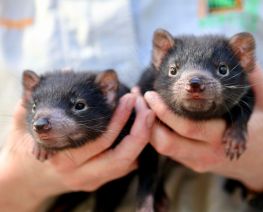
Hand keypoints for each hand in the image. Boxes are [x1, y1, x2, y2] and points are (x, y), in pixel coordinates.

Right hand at [0, 93, 154, 211]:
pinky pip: (123, 168)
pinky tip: (139, 130)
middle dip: (139, 128)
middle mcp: (78, 173)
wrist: (23, 179)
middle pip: (120, 155)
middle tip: (144, 104)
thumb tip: (66, 71)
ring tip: (146, 113)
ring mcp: (89, 180)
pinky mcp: (96, 181)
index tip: (130, 97)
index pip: (98, 139)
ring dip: (141, 138)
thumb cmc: (22, 146)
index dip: (117, 118)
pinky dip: (135, 149)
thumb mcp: (22, 121)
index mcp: (61, 157)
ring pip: (126, 164)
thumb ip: (38, 97)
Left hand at [145, 64, 262, 191]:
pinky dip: (154, 132)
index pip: (188, 127)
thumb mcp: (261, 98)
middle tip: (139, 97)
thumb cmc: (262, 120)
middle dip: (148, 119)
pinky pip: (167, 149)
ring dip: (147, 126)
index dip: (164, 112)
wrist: (262, 155)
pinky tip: (150, 115)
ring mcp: (198, 160)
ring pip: (163, 148)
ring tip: (141, 104)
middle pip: (168, 142)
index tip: (149, 94)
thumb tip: (241, 43)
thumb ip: (251, 75)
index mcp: (224, 135)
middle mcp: (208, 152)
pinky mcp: (191, 162)